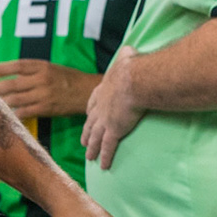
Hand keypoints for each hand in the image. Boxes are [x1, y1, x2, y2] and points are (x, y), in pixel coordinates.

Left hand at [0, 59, 100, 118]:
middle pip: (13, 84)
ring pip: (16, 99)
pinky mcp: (47, 108)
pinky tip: (5, 115)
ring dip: (1, 102)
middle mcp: (42, 79)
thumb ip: (33, 71)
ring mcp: (44, 95)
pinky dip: (14, 114)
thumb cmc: (69, 79)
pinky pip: (25, 112)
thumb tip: (11, 76)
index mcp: (43, 66)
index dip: (3, 68)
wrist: (89, 92)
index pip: (19, 65)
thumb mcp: (52, 68)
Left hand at [81, 46, 142, 169]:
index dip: (91, 110)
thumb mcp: (126, 59)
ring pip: (95, 138)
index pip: (93, 102)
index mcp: (104, 90)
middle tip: (83, 141)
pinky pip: (108, 148)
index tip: (89, 115)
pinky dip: (105, 157)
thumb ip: (126, 56)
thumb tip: (129, 50)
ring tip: (89, 156)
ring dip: (92, 148)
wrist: (134, 80)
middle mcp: (101, 107)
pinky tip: (104, 166)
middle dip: (86, 133)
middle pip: (90, 123)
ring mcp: (105, 120)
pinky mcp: (113, 130)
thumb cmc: (133, 68)